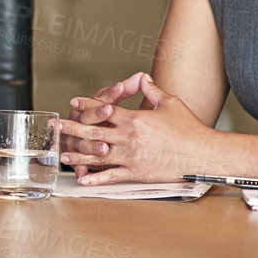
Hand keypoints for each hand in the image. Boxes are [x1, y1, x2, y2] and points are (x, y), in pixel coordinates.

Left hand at [56, 72, 213, 184]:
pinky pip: (112, 176)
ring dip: (78, 155)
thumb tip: (142, 77)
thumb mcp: (169, 103)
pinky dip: (96, 178)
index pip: (103, 110)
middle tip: (55, 126)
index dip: (86, 106)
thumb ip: (151, 90)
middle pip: (93, 132)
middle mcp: (128, 138)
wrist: (202, 154)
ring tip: (62, 154)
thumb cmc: (188, 128)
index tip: (73, 103)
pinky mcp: (136, 173)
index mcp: (134, 119)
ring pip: (97, 156)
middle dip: (71, 129)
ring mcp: (131, 157)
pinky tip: (84, 179)